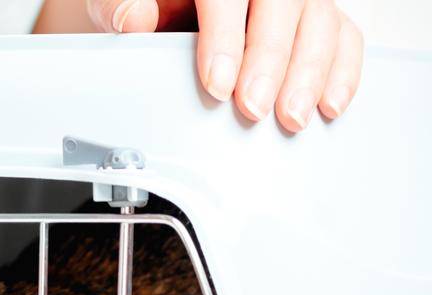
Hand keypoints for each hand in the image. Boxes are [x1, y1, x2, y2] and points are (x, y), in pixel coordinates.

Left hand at [85, 1, 362, 130]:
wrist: (159, 8)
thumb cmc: (144, 3)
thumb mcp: (114, 0)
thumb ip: (120, 5)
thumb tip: (132, 18)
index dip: (225, 37)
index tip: (217, 84)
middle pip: (283, 4)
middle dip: (272, 61)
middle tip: (253, 109)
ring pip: (320, 19)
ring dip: (311, 72)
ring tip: (291, 118)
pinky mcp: (314, 16)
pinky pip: (344, 34)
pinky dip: (342, 69)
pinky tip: (329, 104)